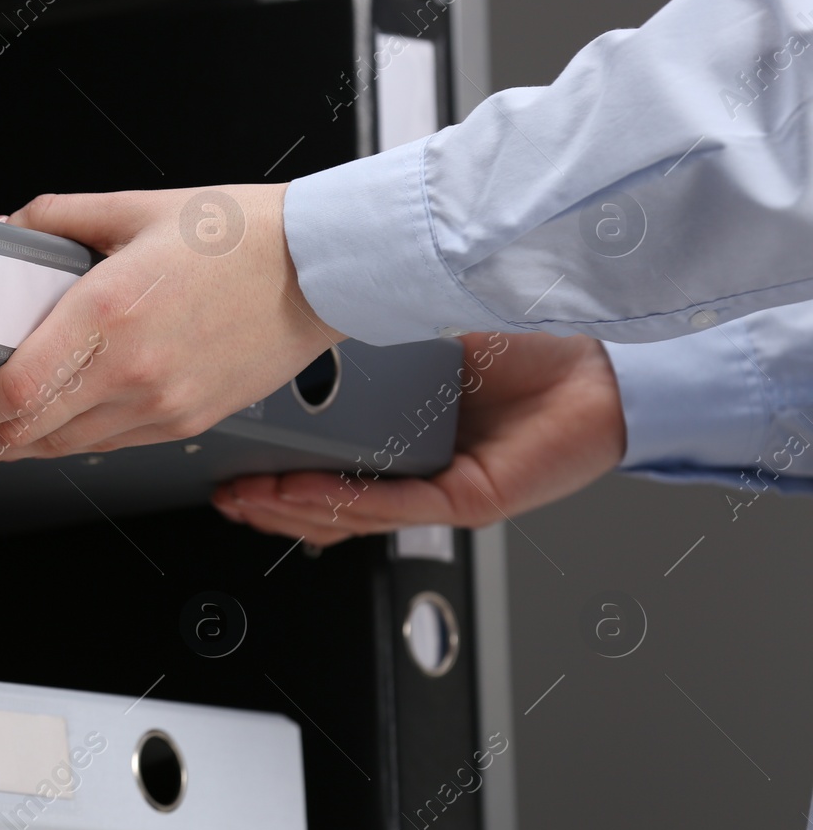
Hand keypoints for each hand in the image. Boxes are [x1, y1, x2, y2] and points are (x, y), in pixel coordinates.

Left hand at [0, 185, 344, 464]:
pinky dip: (58, 445)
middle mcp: (134, 372)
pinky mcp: (184, 422)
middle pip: (25, 434)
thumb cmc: (241, 236)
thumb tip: (3, 230)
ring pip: (61, 449)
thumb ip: (54, 218)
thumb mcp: (134, 208)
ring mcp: (162, 406)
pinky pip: (105, 446)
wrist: (321, 268)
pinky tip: (33, 436)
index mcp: (111, 313)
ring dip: (2, 451)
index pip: (13, 392)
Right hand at [211, 332, 626, 543]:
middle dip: (266, 499)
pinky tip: (296, 490)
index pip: (325, 463)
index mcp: (402, 428)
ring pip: (346, 514)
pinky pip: (387, 505)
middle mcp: (417, 466)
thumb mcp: (422, 328)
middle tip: (223, 489)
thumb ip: (371, 334)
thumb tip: (310, 315)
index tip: (231, 457)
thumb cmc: (529, 338)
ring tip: (245, 496)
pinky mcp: (465, 500)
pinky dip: (336, 498)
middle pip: (325, 501)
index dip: (274, 468)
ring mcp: (439, 488)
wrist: (606, 360)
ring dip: (288, 507)